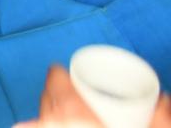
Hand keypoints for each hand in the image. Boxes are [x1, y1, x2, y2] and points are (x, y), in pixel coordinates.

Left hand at [18, 65, 170, 127]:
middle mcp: (51, 125)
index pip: (55, 82)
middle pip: (46, 99)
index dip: (60, 75)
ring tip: (64, 117)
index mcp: (74, 116)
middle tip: (70, 95)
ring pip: (38, 118)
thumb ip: (159, 122)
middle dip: (55, 94)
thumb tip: (162, 101)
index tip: (65, 74)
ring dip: (48, 113)